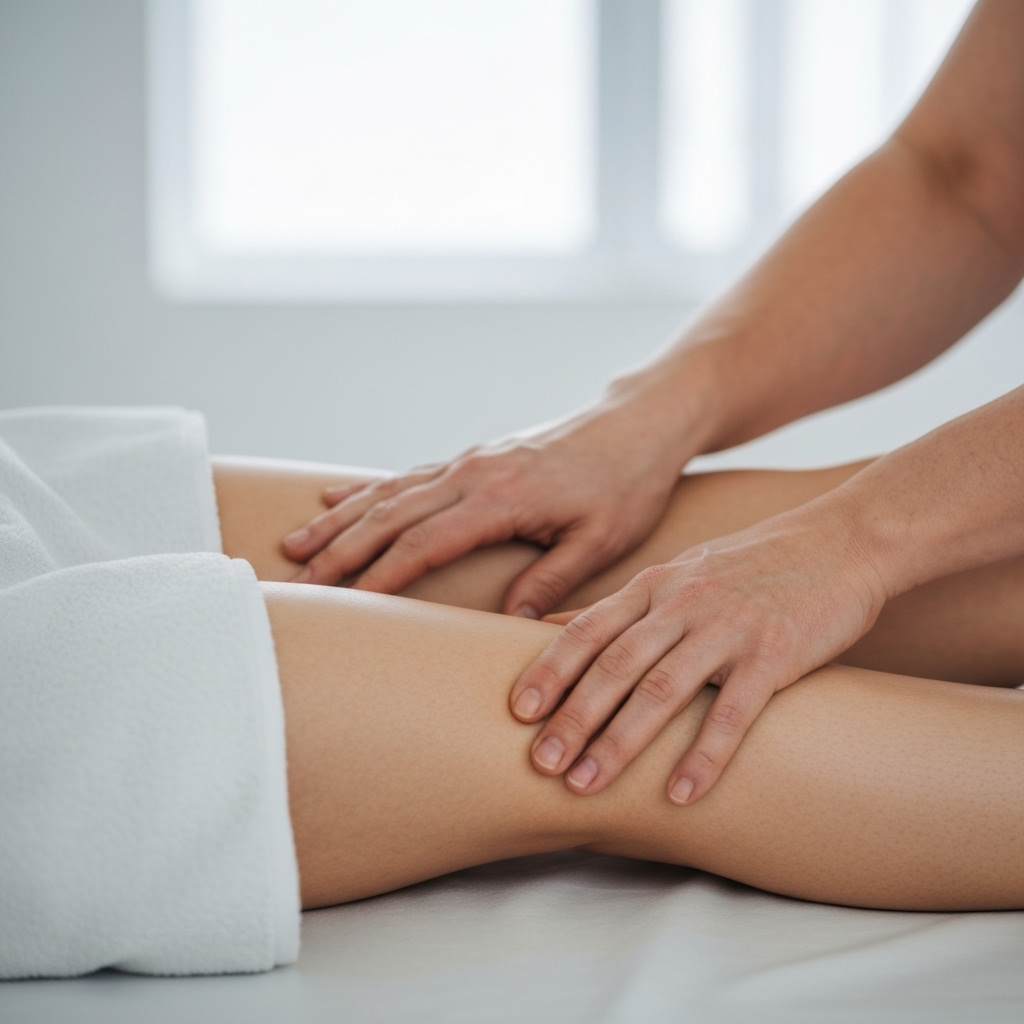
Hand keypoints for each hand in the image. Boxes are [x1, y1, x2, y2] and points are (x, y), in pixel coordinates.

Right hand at [283, 392, 693, 616]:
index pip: (425, 542)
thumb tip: (508, 622)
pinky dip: (366, 490)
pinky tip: (335, 499)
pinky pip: (407, 475)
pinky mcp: (473, 458)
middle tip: (297, 582)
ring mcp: (469, 461)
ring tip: (294, 543)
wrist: (637, 424)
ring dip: (340, 519)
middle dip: (340, 550)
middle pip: (391, 515)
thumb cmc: (627, 485)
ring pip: (389, 492)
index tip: (345, 604)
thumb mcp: (601, 540)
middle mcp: (474, 473)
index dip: (381, 575)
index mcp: (502, 497)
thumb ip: (551, 579)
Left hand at [509, 495, 887, 803]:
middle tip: (540, 764)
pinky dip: (705, 755)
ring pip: (662, 690)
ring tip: (587, 784)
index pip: (588, 628)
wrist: (841, 541)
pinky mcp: (775, 653)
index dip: (549, 670)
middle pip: (615, 664)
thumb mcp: (679, 571)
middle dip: (573, 716)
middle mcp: (683, 603)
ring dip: (620, 742)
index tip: (517, 711)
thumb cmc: (752, 564)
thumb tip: (555, 627)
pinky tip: (682, 794)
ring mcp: (728, 627)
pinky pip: (733, 711)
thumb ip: (626, 605)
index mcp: (655, 584)